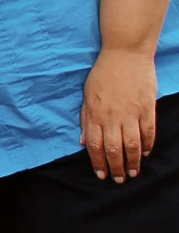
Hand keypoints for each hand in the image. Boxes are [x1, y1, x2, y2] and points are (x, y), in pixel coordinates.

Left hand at [81, 46, 158, 181]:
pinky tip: (146, 153)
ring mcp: (131, 113)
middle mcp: (112, 116)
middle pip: (114, 149)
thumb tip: (83, 142)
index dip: (98, 163)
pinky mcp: (147, 107)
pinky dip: (147, 145)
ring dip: (133, 162)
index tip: (102, 174)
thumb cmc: (103, 73)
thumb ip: (86, 119)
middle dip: (116, 167)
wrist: (125, 53)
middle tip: (120, 180)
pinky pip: (148, 131)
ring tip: (133, 173)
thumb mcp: (87, 95)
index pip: (95, 145)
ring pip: (132, 145)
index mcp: (95, 114)